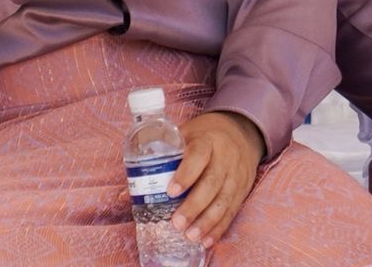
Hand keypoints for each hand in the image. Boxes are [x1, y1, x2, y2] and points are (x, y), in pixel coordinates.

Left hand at [168, 111, 264, 248]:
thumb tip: (130, 184)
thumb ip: (165, 153)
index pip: (198, 156)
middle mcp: (225, 157)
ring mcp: (236, 175)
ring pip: (223, 200)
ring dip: (206, 221)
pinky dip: (219, 227)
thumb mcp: (187, 134)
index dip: (186, 174)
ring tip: (190, 235)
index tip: (171, 191)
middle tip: (177, 223)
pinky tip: (206, 240)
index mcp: (207, 141)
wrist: (241, 132)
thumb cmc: (206, 136)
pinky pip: (231, 210)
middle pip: (211, 183)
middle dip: (194, 206)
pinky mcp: (242, 189)